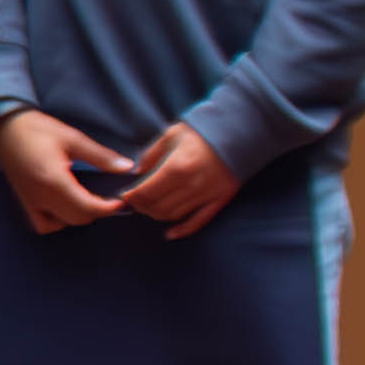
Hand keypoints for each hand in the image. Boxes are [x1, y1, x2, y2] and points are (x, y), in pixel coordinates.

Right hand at [0, 106, 135, 236]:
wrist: (4, 127)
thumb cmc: (37, 129)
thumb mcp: (72, 138)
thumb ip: (100, 156)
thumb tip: (127, 168)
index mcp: (53, 179)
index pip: (87, 207)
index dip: (108, 207)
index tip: (121, 199)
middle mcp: (40, 195)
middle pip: (78, 218)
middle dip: (97, 211)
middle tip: (109, 197)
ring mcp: (30, 201)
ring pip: (62, 224)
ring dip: (79, 216)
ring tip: (88, 200)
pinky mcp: (24, 201)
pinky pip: (43, 224)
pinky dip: (58, 221)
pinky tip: (65, 206)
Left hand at [115, 122, 246, 239]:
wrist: (239, 130)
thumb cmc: (200, 132)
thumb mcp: (170, 136)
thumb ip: (150, 156)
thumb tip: (137, 173)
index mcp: (176, 168)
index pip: (145, 193)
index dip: (131, 198)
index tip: (125, 196)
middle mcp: (192, 185)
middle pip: (158, 207)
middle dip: (141, 207)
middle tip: (135, 202)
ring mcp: (208, 194)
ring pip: (174, 215)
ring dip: (157, 215)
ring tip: (149, 208)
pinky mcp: (221, 199)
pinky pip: (199, 221)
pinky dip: (183, 230)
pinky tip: (170, 234)